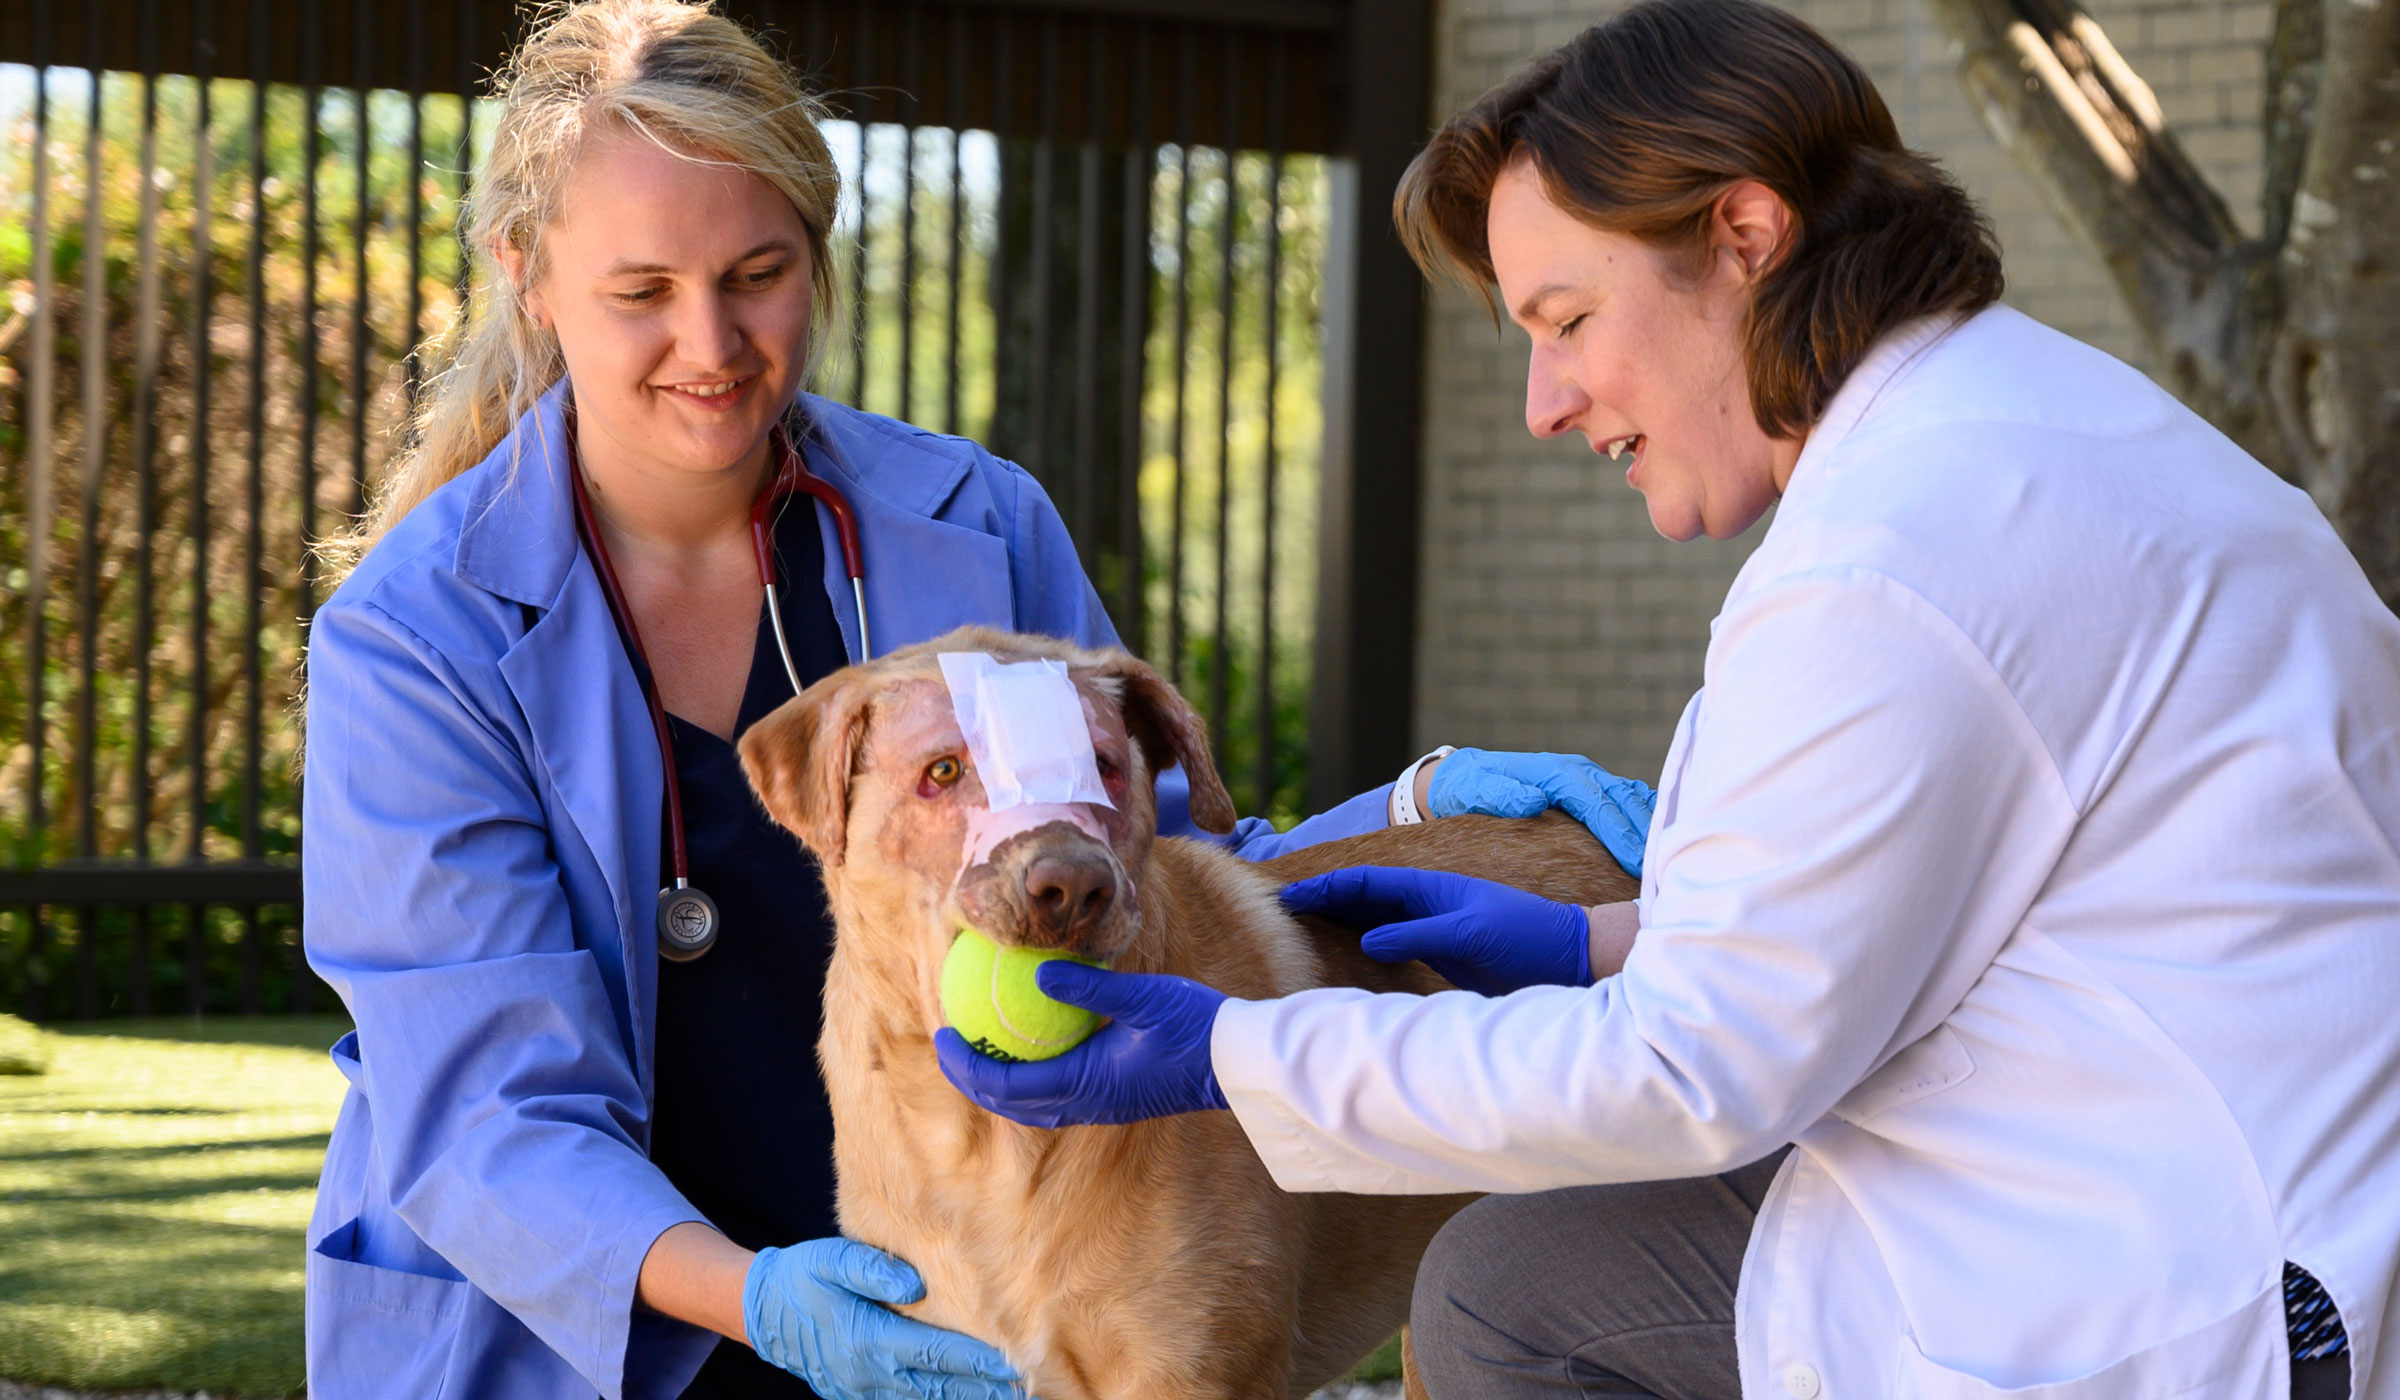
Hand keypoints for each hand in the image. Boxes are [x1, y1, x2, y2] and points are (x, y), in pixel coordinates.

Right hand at [744, 1238, 1024, 1399]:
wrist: (765, 1312)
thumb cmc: (805, 1277)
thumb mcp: (832, 1260)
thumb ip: (872, 1268)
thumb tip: (917, 1283)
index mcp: (868, 1338)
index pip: (934, 1353)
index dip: (975, 1361)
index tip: (1011, 1364)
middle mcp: (869, 1372)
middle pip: (937, 1385)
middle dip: (982, 1387)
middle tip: (1024, 1386)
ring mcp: (862, 1390)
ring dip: (963, 1399)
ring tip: (1004, 1396)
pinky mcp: (856, 1395)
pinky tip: (960, 1397)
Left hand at [936, 962, 1228, 1127]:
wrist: (1236, 1064)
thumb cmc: (1195, 1026)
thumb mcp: (1142, 996)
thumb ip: (1088, 986)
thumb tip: (1038, 968)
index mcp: (1085, 1083)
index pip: (1006, 1086)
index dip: (967, 1067)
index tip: (943, 1038)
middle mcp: (1086, 1103)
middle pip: (1009, 1102)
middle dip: (971, 1078)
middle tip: (947, 1042)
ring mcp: (1100, 1105)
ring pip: (1031, 1105)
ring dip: (998, 1083)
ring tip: (978, 1048)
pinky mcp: (1112, 1099)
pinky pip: (1054, 1096)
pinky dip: (1028, 1079)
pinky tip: (1027, 1048)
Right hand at [1281, 865, 1591, 995]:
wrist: (1567, 957)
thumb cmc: (1525, 937)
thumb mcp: (1469, 933)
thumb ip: (1418, 934)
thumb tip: (1367, 940)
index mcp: (1430, 888)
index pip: (1366, 883)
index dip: (1326, 888)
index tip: (1288, 896)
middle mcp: (1427, 904)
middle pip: (1364, 897)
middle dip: (1324, 900)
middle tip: (1281, 910)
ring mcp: (1434, 926)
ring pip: (1375, 919)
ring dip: (1340, 921)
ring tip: (1302, 928)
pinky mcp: (1443, 952)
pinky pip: (1393, 943)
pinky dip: (1365, 944)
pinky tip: (1348, 952)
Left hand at [1426, 748, 1653, 876]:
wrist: (1467, 776)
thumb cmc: (1472, 788)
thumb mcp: (1477, 790)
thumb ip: (1503, 794)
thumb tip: (1534, 799)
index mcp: (1556, 773)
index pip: (1595, 802)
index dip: (1618, 831)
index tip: (1635, 860)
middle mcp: (1579, 771)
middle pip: (1622, 800)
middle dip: (1644, 833)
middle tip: (1661, 871)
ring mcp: (1590, 778)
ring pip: (1632, 798)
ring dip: (1652, 825)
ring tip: (1672, 858)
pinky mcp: (1593, 789)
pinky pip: (1628, 800)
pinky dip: (1648, 817)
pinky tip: (1664, 840)